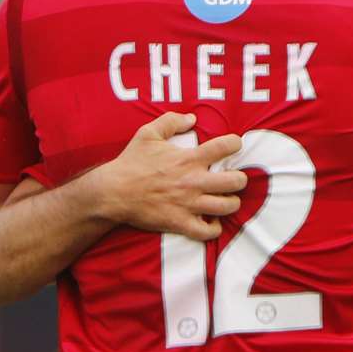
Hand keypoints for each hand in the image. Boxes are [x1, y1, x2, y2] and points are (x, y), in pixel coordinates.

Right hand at [91, 112, 246, 240]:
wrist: (113, 192)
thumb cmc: (131, 162)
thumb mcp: (148, 133)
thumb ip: (171, 121)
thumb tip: (192, 118)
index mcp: (189, 158)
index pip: (226, 146)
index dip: (235, 143)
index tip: (232, 146)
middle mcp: (194, 181)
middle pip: (236, 181)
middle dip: (239, 179)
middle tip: (232, 179)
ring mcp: (188, 204)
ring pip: (228, 206)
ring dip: (231, 203)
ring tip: (224, 200)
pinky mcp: (180, 222)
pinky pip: (208, 232)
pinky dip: (213, 229)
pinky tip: (210, 221)